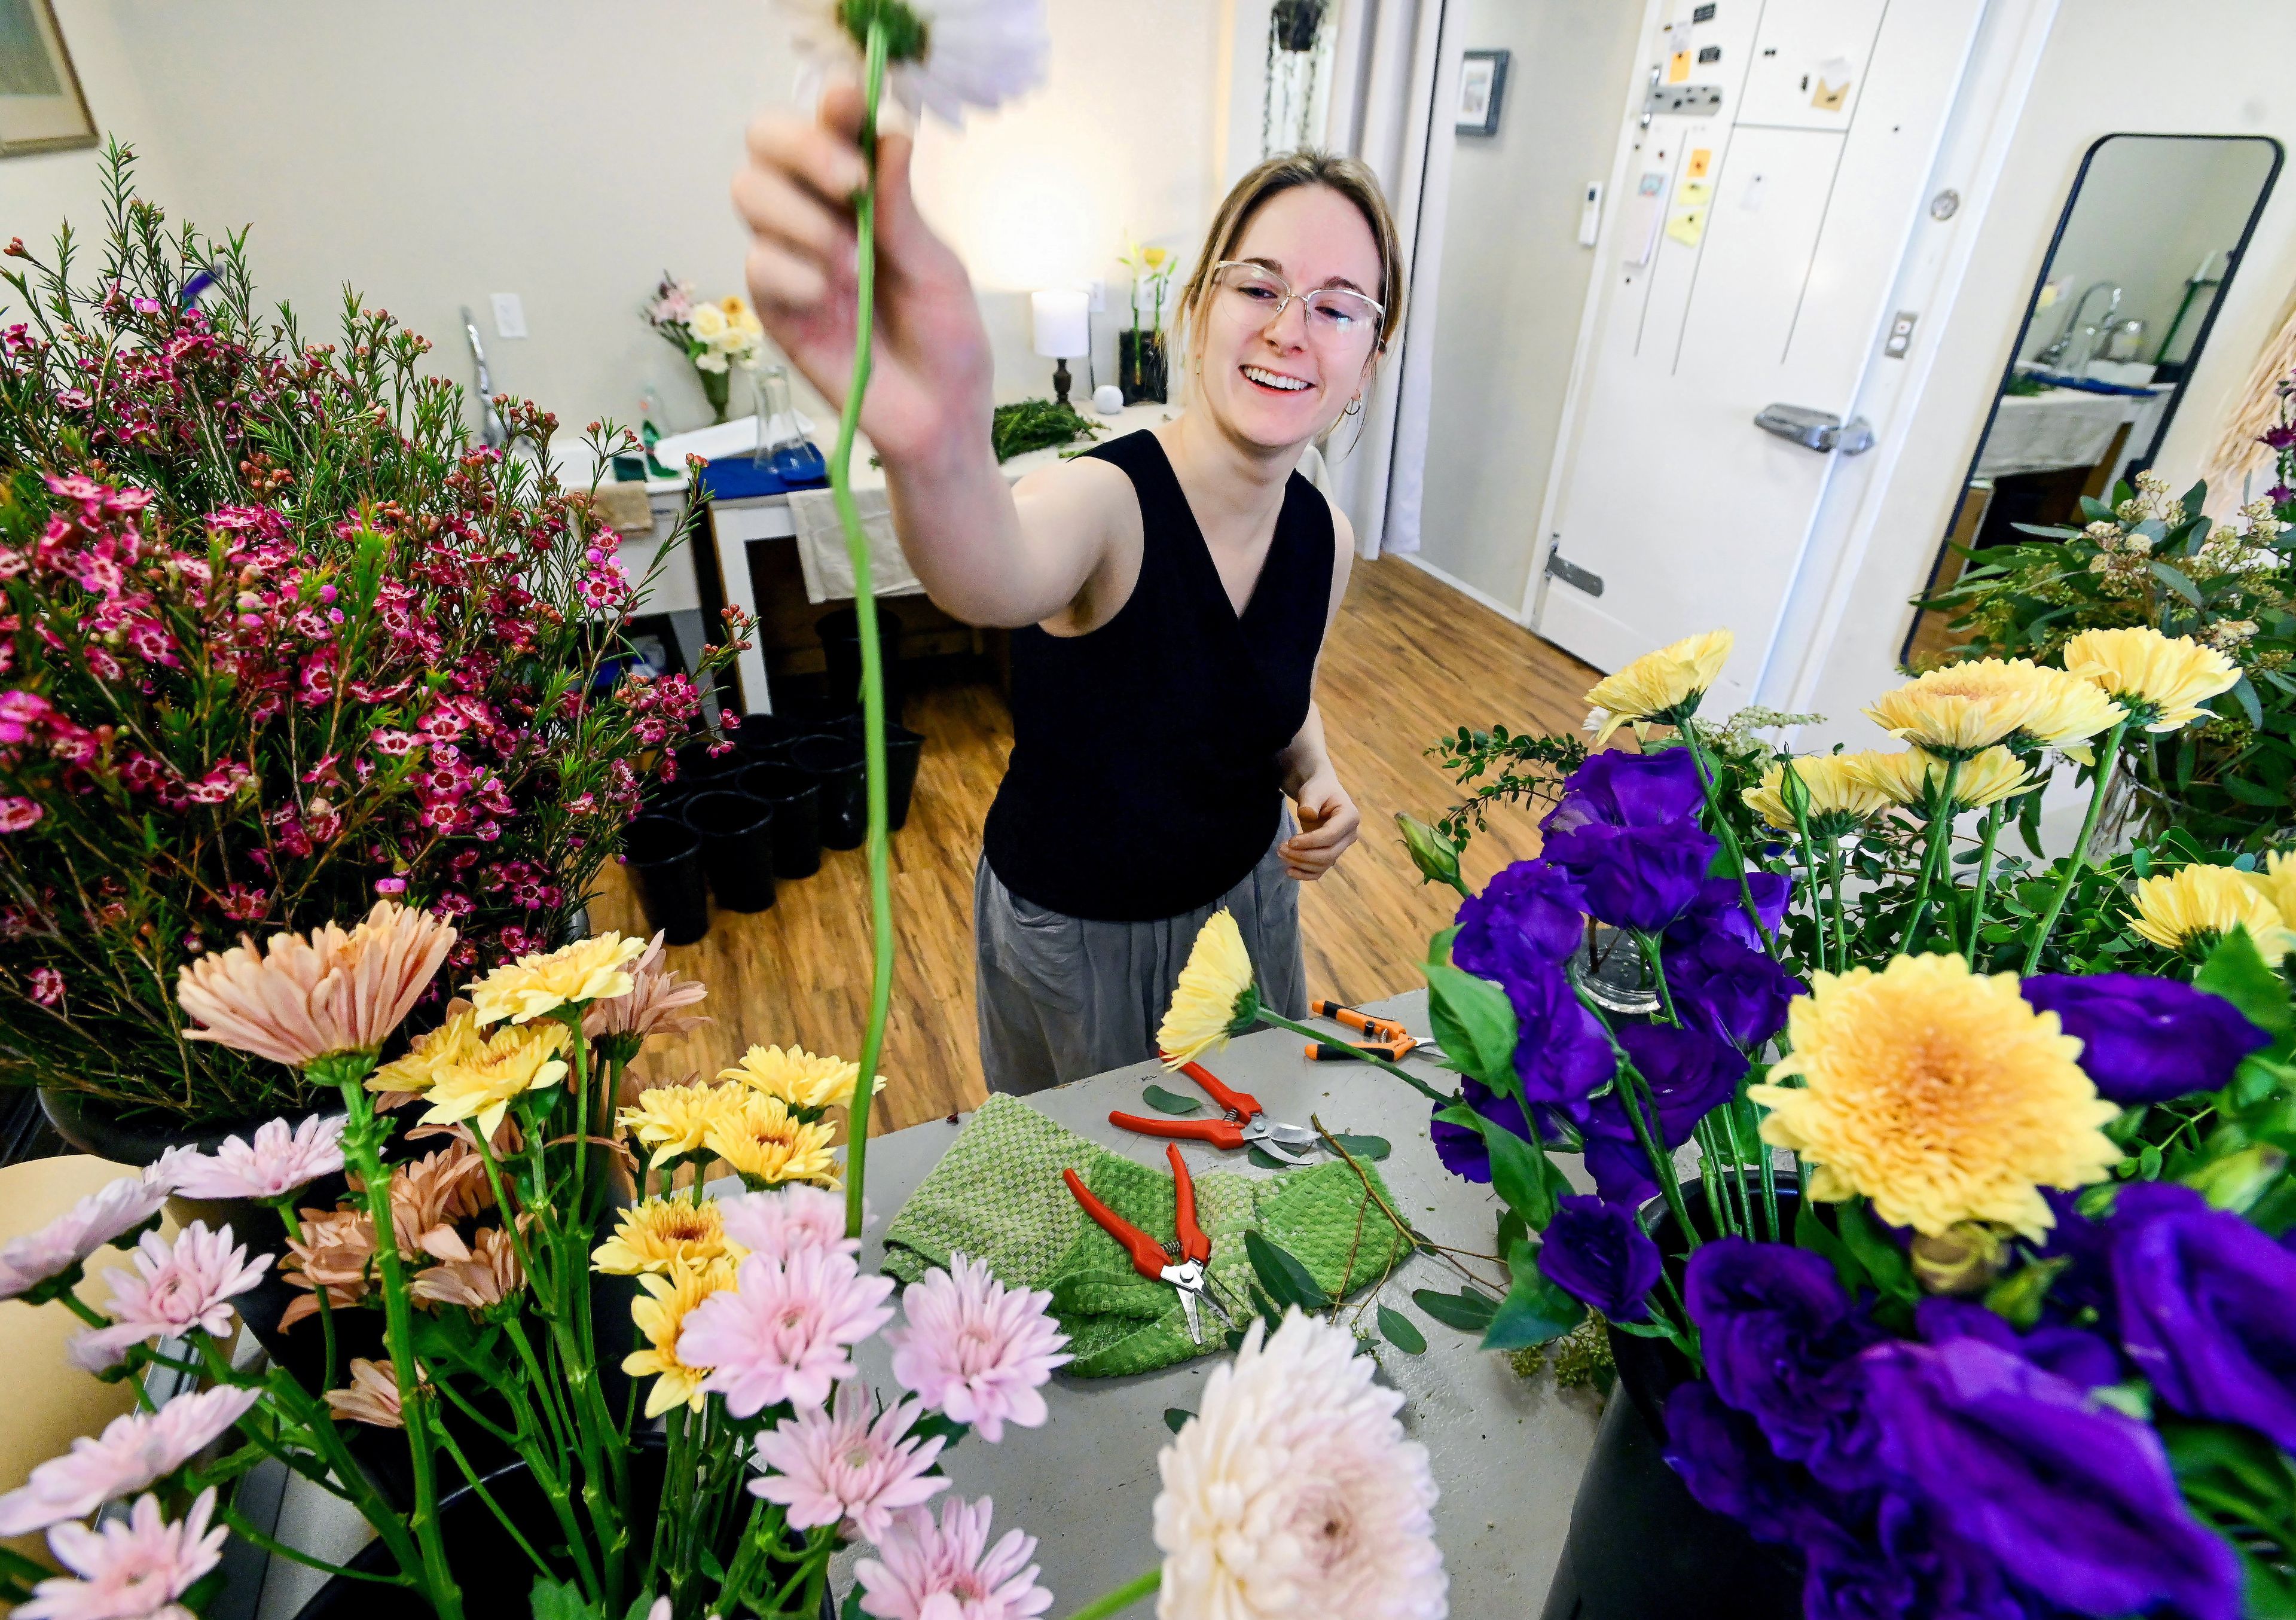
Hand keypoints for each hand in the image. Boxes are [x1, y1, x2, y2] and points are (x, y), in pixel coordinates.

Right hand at [732, 82, 992, 464]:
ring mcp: (792, 261)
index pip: (829, 127)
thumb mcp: (939, 271)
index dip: (831, 105)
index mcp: (864, 196)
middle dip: (802, 148)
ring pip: (750, 193)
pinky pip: (756, 266)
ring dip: (799, 216)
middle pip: (766, 144)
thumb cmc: (948, 344)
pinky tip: (829, 297)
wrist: (941, 420)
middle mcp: (819, 217)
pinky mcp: (777, 311)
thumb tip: (889, 135)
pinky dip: (792, 273)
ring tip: (848, 262)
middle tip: (851, 186)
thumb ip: (905, 211)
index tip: (849, 103)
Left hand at [1281, 772, 1359, 881]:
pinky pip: (1321, 870)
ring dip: (1300, 864)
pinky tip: (1289, 871)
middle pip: (1329, 854)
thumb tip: (1308, 815)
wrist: (1321, 793)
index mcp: (1350, 817)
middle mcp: (1350, 835)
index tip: (1290, 841)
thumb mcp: (1313, 790)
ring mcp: (1342, 846)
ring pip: (1323, 864)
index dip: (1310, 841)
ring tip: (1281, 853)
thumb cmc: (1319, 790)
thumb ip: (1310, 801)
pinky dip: (1305, 874)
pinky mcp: (1332, 854)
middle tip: (1281, 848)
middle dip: (1303, 855)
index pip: (1330, 836)